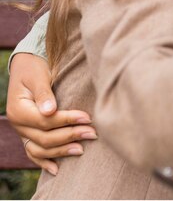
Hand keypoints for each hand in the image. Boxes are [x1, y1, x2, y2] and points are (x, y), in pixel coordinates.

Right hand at [6, 53, 96, 174]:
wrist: (26, 65)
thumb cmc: (35, 67)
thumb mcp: (39, 75)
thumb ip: (44, 92)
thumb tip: (50, 111)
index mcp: (19, 110)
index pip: (46, 121)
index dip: (67, 120)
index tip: (88, 117)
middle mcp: (18, 125)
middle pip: (45, 138)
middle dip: (70, 136)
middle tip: (92, 133)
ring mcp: (22, 131)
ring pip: (40, 149)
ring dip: (62, 151)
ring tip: (82, 149)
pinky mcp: (28, 134)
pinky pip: (34, 152)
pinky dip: (44, 161)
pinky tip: (57, 169)